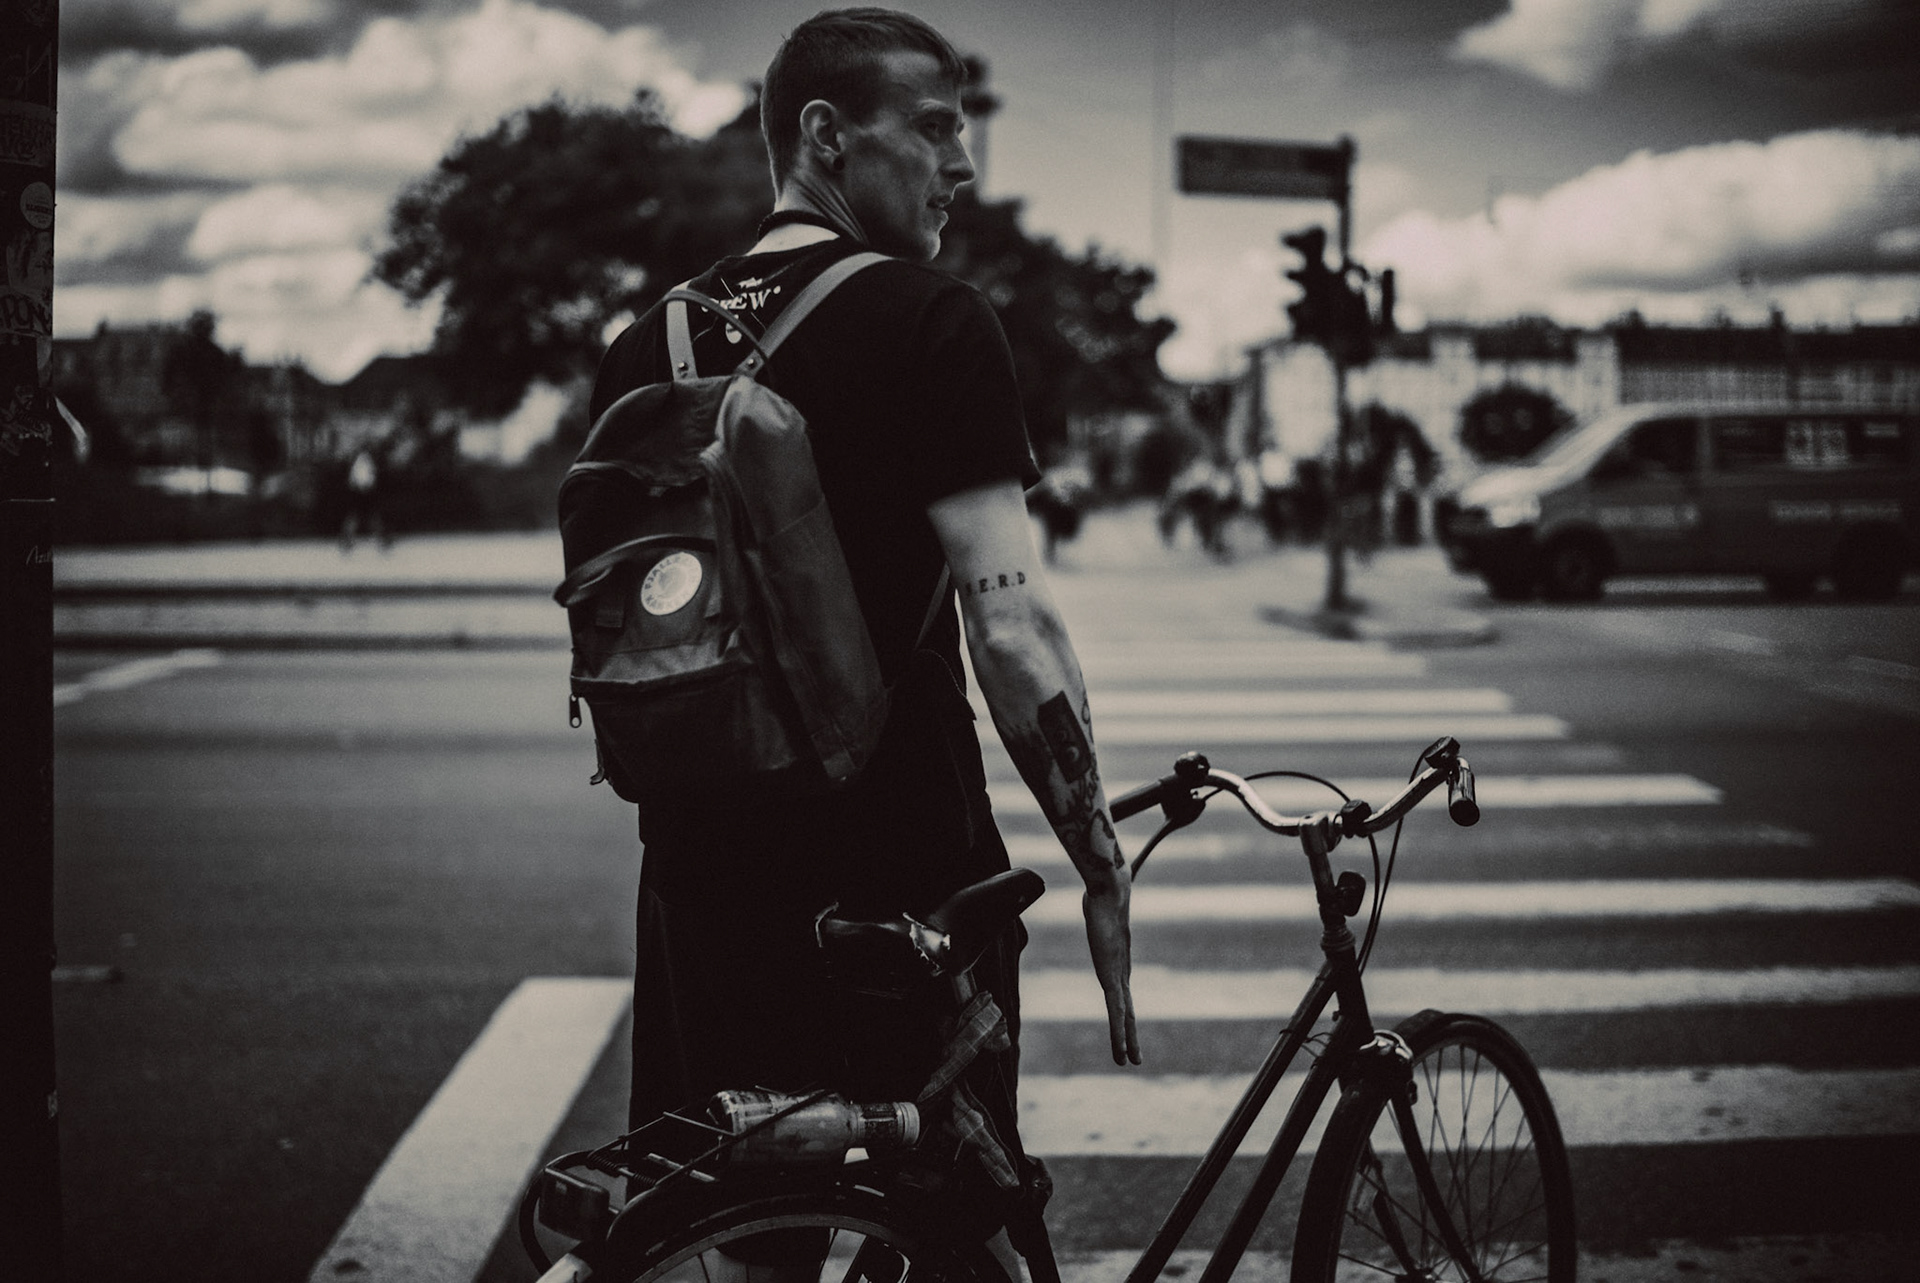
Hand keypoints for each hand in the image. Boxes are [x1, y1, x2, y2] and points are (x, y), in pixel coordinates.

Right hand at [1082, 882, 1139, 1064]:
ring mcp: (1116, 975)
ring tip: (1129, 1062)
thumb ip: (1096, 901)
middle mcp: (1118, 971)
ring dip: (1126, 1040)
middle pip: (1125, 1009)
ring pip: (1122, 1015)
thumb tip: (1095, 883)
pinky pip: (1116, 1011)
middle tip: (1135, 1058)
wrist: (1110, 889)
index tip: (1126, 1024)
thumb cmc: (1103, 891)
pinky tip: (1123, 1049)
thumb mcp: (1097, 901)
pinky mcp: (1112, 976)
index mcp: (1116, 960)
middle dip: (1129, 1033)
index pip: (1121, 992)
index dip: (1124, 1011)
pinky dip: (1119, 1032)